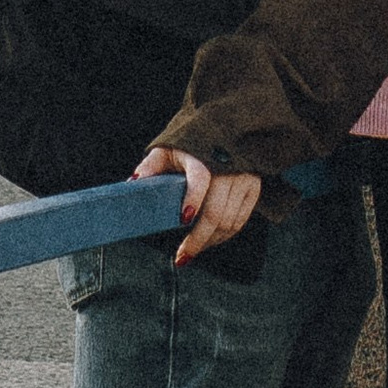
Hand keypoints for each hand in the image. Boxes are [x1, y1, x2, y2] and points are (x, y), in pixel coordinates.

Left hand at [134, 145, 263, 264]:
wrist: (224, 131)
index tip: (183, 218)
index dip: (193, 199)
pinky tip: (210, 241)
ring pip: (229, 221)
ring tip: (192, 251)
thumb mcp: (168, 149)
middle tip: (182, 256)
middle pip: (215, 212)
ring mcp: (243, 179)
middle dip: (198, 239)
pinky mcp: (253, 188)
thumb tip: (133, 183)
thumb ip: (151, 166)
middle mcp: (227, 168)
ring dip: (210, 241)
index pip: (200, 179)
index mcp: (203, 156)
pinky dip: (225, 236)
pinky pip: (241, 220)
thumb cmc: (191, 143)